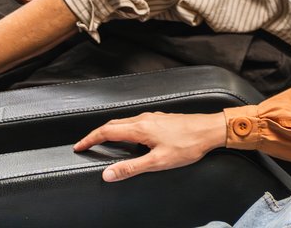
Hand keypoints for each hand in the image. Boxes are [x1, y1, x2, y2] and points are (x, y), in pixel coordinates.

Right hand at [74, 112, 226, 181]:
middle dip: (97, 134)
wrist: (211, 129)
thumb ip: (131, 168)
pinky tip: (129, 136)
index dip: (90, 139)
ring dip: (111, 130)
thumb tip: (108, 174)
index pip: (107, 131)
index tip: (79, 146)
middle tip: (86, 144)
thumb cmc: (188, 145)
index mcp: (140, 128)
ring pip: (125, 121)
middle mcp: (145, 119)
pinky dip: (125, 128)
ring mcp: (154, 117)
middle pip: (114, 124)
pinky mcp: (162, 119)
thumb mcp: (158, 161)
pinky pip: (136, 122)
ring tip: (103, 141)